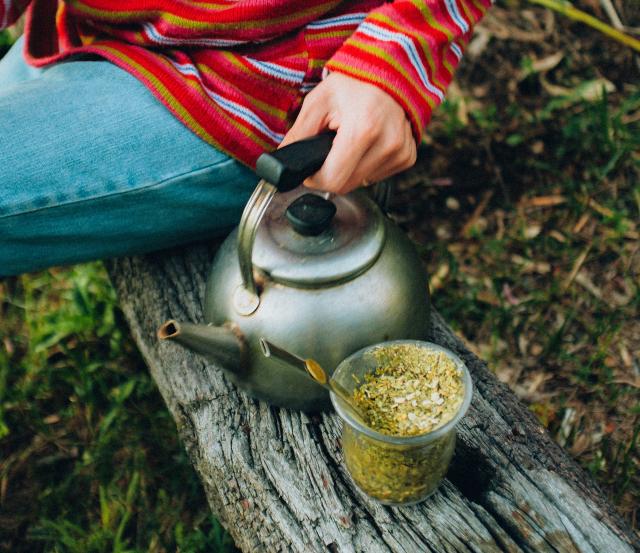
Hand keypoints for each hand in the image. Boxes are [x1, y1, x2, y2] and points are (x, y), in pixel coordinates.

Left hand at [280, 73, 416, 193]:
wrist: (390, 71)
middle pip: (347, 185)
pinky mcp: (407, 157)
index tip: (312, 168)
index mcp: (363, 129)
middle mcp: (387, 143)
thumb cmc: (353, 82)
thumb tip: (283, 161)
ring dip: (350, 169)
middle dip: (332, 173)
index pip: (333, 180)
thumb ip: (298, 134)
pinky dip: (367, 166)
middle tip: (330, 150)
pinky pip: (378, 177)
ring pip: (362, 183)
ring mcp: (400, 152)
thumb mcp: (318, 101)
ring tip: (351, 141)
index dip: (316, 178)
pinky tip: (368, 144)